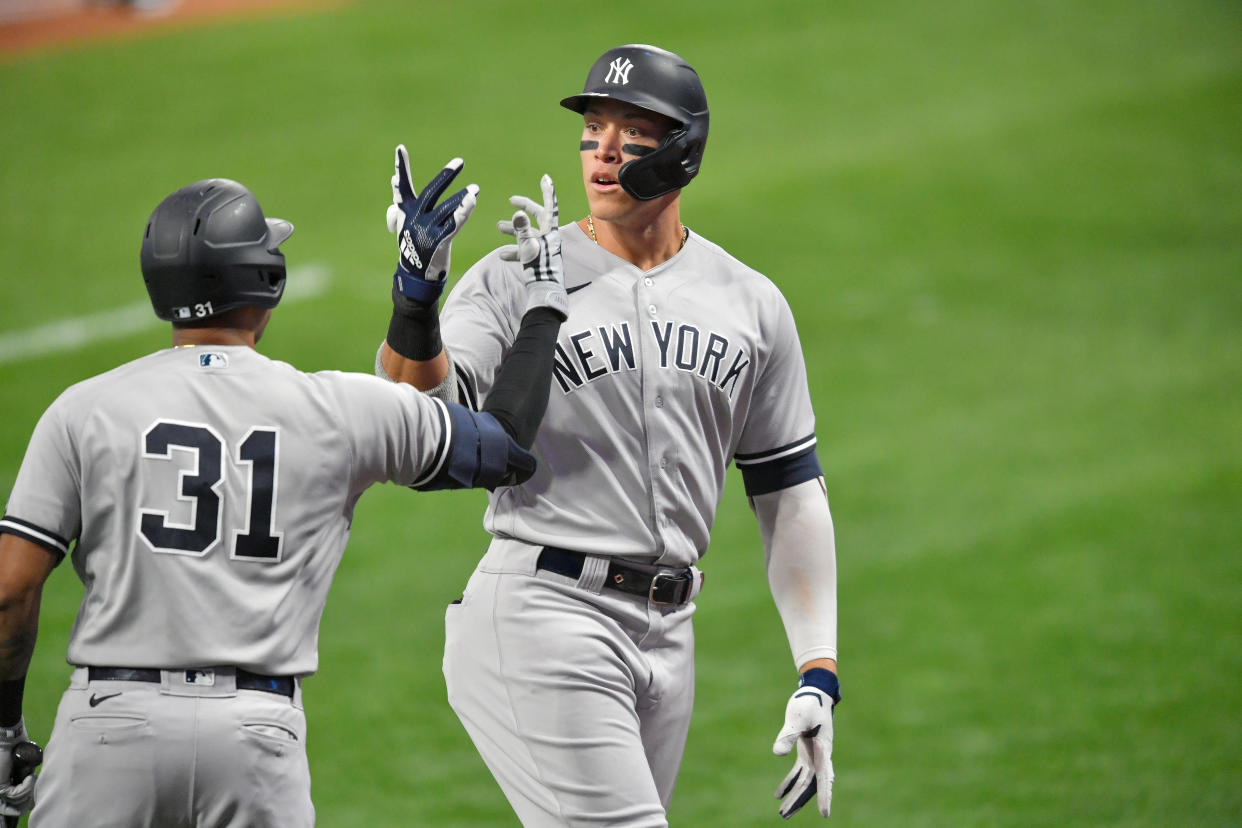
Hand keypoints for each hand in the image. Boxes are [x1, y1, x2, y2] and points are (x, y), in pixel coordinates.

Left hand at [0, 719, 36, 819]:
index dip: (13, 809)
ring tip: (32, 778)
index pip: (3, 804)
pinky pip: (16, 794)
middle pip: (8, 806)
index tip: (26, 808)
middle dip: (22, 806)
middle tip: (32, 803)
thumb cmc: (15, 746)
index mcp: (1, 783)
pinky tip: (31, 777)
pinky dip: (27, 787)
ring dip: (28, 790)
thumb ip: (22, 774)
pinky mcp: (0, 784)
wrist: (8, 738)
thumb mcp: (20, 763)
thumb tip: (30, 782)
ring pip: (15, 800)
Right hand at [386, 144, 478, 303]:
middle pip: (430, 193)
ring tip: (475, 188)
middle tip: (459, 162)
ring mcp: (426, 230)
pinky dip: (463, 212)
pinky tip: (471, 201)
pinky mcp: (438, 242)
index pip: (402, 187)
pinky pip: (454, 223)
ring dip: (461, 198)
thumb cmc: (412, 248)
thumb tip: (394, 192)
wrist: (415, 276)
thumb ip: (400, 209)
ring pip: (446, 208)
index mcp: (406, 213)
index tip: (400, 148)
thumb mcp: (403, 228)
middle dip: (445, 176)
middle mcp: (415, 219)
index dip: (401, 167)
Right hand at [498, 175, 567, 318]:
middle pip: (536, 217)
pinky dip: (514, 250)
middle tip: (511, 200)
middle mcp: (548, 238)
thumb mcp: (528, 247)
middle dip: (523, 208)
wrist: (545, 292)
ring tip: (498, 227)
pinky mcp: (539, 260)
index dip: (547, 191)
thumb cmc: (539, 270)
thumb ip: (522, 229)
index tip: (545, 178)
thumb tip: (518, 212)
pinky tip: (502, 254)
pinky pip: (525, 250)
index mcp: (549, 231)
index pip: (549, 206)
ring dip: (513, 230)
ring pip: (528, 234)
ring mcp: (544, 249)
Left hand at [772, 669, 839, 818]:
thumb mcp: (797, 716)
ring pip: (805, 781)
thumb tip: (777, 754)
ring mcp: (814, 755)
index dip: (824, 795)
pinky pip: (799, 772)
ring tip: (782, 812)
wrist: (815, 691)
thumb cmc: (809, 702)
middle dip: (800, 801)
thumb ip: (788, 735)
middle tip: (784, 815)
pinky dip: (789, 782)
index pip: (824, 777)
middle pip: (812, 784)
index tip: (824, 814)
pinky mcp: (806, 751)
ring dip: (794, 796)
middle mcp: (821, 755)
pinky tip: (778, 793)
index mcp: (824, 749)